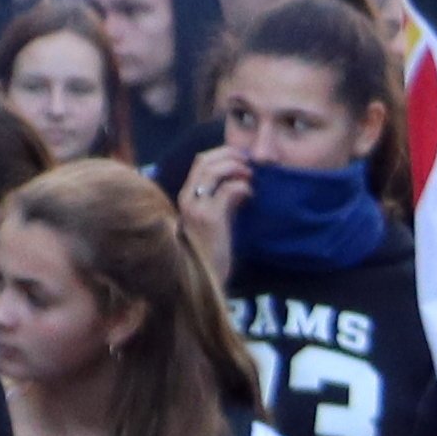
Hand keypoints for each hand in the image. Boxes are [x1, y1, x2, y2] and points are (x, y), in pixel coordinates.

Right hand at [176, 145, 250, 284]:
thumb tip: (239, 186)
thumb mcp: (213, 222)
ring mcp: (196, 207)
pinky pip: (228, 189)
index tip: (242, 159)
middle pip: (205, 160)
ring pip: (214, 170)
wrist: (201, 281)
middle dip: (231, 155)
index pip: (200, 162)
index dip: (223, 154)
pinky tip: (250, 197)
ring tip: (250, 177)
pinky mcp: (209, 217)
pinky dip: (243, 187)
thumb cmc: (209, 254)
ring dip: (237, 168)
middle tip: (250, 163)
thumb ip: (221, 203)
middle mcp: (187, 199)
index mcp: (186, 198)